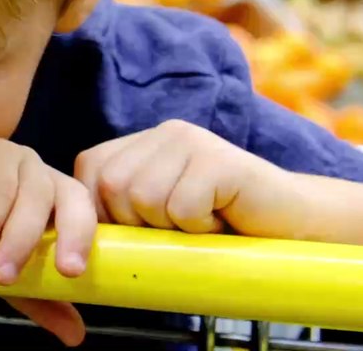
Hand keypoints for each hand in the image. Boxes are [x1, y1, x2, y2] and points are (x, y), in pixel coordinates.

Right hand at [0, 136, 96, 345]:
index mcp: (58, 203)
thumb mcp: (6, 267)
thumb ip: (39, 297)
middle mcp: (45, 180)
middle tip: (66, 271)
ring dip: (20, 239)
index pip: (88, 216)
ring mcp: (19, 163)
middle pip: (75, 199)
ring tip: (0, 274)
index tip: (75, 276)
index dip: (89, 241)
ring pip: (36, 197)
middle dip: (74, 235)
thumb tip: (75, 336)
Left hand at [74, 120, 302, 237]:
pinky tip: (223, 219)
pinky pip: (182, 207)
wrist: (294, 226)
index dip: (105, 211)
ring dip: (174, 227)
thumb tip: (69, 229)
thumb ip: (120, 206)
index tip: (144, 229)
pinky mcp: (218, 158)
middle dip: (141, 223)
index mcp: (142, 142)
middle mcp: (162, 132)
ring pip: (144, 198)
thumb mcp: (158, 215)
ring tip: (205, 220)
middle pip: (112, 187)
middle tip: (183, 224)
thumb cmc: (220, 227)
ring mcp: (191, 140)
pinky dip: (201, 228)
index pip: (89, 171)